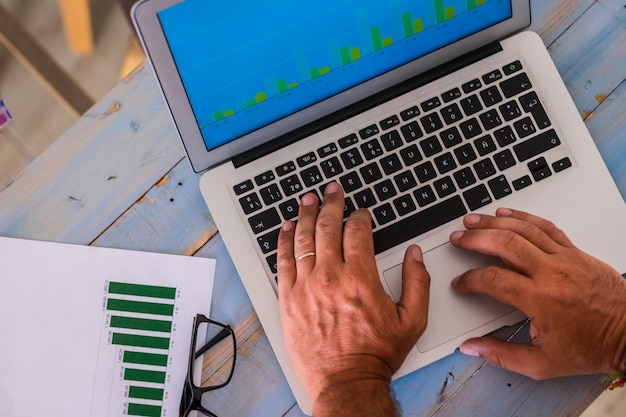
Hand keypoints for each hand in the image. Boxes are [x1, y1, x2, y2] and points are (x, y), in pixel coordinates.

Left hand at [277, 182, 429, 415]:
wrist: (346, 382)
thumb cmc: (375, 354)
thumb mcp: (412, 320)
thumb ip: (417, 282)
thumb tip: (415, 255)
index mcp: (360, 278)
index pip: (357, 232)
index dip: (359, 217)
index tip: (361, 213)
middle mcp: (330, 277)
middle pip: (327, 227)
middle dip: (331, 204)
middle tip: (332, 191)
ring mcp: (305, 287)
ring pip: (302, 239)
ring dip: (305, 215)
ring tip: (307, 200)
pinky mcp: (288, 299)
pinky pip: (282, 261)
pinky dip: (283, 241)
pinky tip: (286, 228)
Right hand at [450, 208, 625, 379]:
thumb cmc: (592, 347)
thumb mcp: (542, 364)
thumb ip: (501, 355)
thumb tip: (472, 348)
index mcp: (541, 300)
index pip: (493, 279)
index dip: (470, 279)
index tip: (461, 283)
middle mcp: (552, 273)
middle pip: (504, 243)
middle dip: (475, 238)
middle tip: (458, 238)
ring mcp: (565, 258)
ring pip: (522, 230)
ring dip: (493, 222)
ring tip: (472, 220)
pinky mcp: (575, 251)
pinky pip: (545, 226)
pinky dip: (522, 217)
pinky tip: (506, 214)